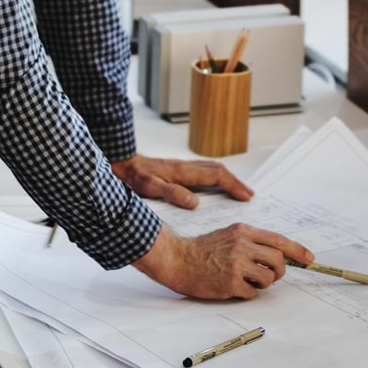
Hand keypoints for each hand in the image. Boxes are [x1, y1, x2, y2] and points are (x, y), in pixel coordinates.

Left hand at [113, 155, 253, 209]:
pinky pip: (203, 171)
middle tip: (248, 195)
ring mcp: (182, 167)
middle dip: (236, 182)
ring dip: (227, 178)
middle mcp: (186, 166)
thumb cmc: (132, 178)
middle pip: (219, 169)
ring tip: (237, 191)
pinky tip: (213, 187)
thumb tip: (195, 202)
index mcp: (183, 171)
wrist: (119, 164)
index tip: (247, 197)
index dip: (233, 186)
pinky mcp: (176, 169)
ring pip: (212, 168)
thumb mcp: (150, 188)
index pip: (216, 176)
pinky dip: (216, 177)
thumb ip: (172, 194)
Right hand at [133, 224, 313, 299]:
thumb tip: (280, 254)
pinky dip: (248, 292)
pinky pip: (253, 292)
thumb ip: (252, 241)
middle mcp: (242, 245)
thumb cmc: (204, 249)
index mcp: (244, 231)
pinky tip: (234, 287)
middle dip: (279, 271)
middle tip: (270, 275)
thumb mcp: (229, 235)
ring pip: (268, 278)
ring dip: (263, 283)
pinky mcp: (230, 283)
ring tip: (248, 280)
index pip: (279, 240)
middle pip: (278, 260)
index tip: (309, 259)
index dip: (297, 250)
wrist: (178, 259)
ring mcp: (237, 264)